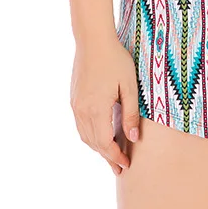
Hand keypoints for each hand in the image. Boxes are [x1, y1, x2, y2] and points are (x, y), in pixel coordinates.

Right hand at [70, 39, 142, 174]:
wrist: (93, 40)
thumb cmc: (115, 60)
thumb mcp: (129, 86)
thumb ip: (131, 114)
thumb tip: (133, 139)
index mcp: (97, 109)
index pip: (105, 143)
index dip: (115, 157)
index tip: (126, 165)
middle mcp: (82, 110)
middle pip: (94, 143)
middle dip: (107, 157)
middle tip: (120, 168)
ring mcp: (76, 105)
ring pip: (85, 135)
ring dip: (97, 148)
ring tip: (110, 155)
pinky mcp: (74, 98)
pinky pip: (80, 125)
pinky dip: (90, 135)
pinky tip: (100, 135)